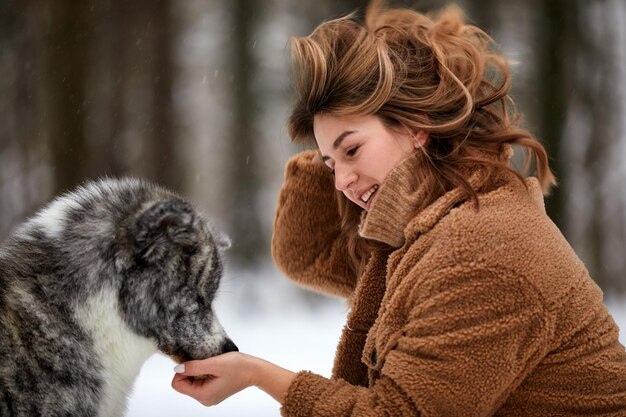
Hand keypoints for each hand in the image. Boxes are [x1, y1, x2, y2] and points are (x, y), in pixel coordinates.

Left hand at [171, 351, 296, 405]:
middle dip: (191, 371)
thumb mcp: (214, 364)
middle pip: (184, 384)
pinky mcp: (214, 392)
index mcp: (203, 395)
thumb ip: (194, 367)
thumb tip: (177, 368)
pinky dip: (204, 373)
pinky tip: (215, 368)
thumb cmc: (238, 366)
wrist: (255, 371)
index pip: (177, 384)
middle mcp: (204, 399)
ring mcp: (209, 397)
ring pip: (192, 382)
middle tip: (206, 362)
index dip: (182, 370)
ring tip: (213, 365)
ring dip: (198, 371)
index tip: (194, 362)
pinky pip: (200, 382)